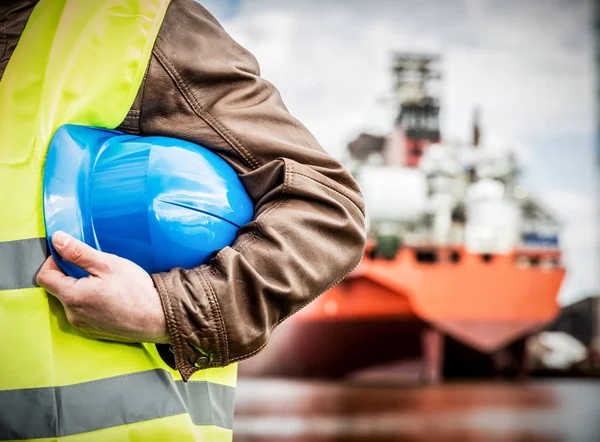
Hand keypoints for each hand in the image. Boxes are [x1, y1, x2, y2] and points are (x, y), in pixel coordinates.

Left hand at [37, 231, 169, 343]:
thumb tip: (57, 240)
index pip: (45, 276)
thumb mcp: (108, 264)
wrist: (159, 318)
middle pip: (59, 288)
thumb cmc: (137, 291)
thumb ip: (79, 252)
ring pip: (72, 301)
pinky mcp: (95, 331)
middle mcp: (73, 314)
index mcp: (73, 297)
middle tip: (96, 269)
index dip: (54, 261)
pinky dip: (92, 302)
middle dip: (71, 275)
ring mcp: (84, 325)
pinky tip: (111, 297)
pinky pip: (85, 312)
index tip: (71, 255)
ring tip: (107, 284)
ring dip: (83, 289)